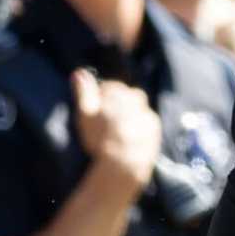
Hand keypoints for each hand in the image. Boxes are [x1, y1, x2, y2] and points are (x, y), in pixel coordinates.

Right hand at [72, 70, 161, 189]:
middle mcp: (138, 100)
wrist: (124, 162)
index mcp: (120, 93)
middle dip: (118, 103)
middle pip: (127, 96)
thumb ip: (84, 92)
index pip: (110, 86)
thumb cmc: (100, 138)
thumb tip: (79, 73)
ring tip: (117, 129)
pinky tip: (129, 136)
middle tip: (106, 119)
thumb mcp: (86, 114)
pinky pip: (146, 122)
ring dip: (129, 114)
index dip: (101, 96)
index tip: (95, 108)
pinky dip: (139, 125)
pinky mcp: (155, 129)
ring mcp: (148, 114)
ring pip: (138, 108)